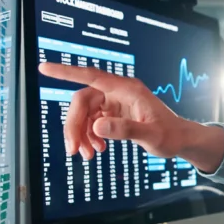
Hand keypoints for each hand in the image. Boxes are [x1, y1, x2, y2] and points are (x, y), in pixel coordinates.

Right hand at [38, 63, 223, 170]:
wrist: (180, 140)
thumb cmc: (170, 135)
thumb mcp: (151, 136)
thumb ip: (126, 130)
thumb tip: (97, 127)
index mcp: (127, 89)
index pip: (91, 76)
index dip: (66, 72)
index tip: (44, 68)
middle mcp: (118, 92)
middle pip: (82, 102)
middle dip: (73, 126)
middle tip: (72, 151)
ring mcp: (114, 102)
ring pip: (84, 114)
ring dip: (80, 134)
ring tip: (88, 155)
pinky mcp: (113, 113)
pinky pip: (91, 122)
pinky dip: (89, 136)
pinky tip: (96, 149)